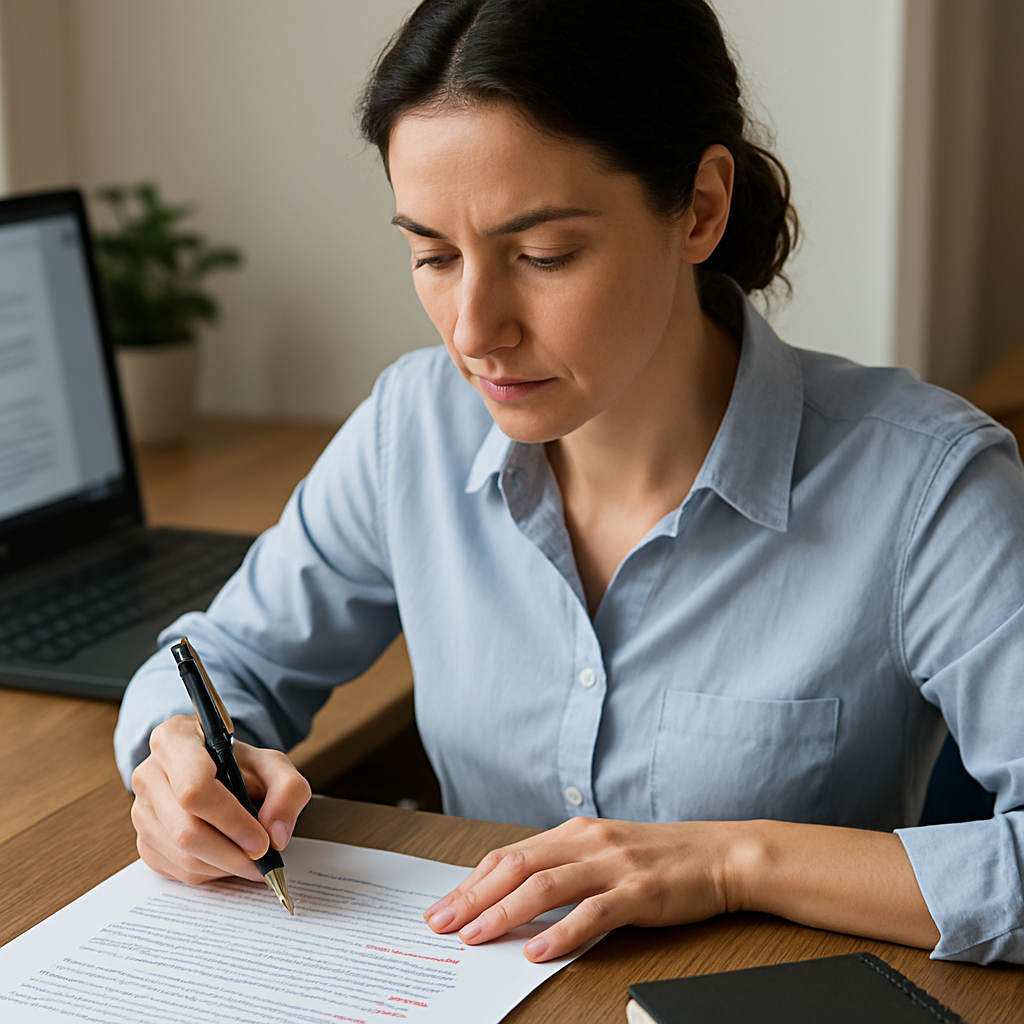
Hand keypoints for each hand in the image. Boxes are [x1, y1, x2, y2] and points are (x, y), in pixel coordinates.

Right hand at [130, 714, 311, 885]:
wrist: (216, 770)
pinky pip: (175, 870)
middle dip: (231, 853)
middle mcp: (149, 773)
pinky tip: (228, 860)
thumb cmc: (240, 764)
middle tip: (262, 860)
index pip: (194, 788)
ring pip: (181, 855)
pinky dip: (209, 872)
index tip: (261, 840)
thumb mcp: (273, 764)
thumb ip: (287, 790)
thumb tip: (275, 835)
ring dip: (223, 867)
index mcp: (176, 740)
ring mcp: (141, 809)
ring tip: (250, 861)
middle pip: (186, 829)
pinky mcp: (143, 839)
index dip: (230, 820)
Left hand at [423, 816, 734, 961]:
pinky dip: (561, 932)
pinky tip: (537, 951)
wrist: (721, 854)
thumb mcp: (604, 852)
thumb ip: (564, 868)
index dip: (472, 882)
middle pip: (517, 866)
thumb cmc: (661, 858)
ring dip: (505, 912)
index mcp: (574, 831)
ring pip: (546, 886)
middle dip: (474, 897)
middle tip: (442, 924)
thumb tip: (515, 898)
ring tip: (475, 937)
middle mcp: (588, 841)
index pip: (510, 855)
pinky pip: (593, 912)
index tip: (444, 907)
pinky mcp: (639, 890)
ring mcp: (613, 864)